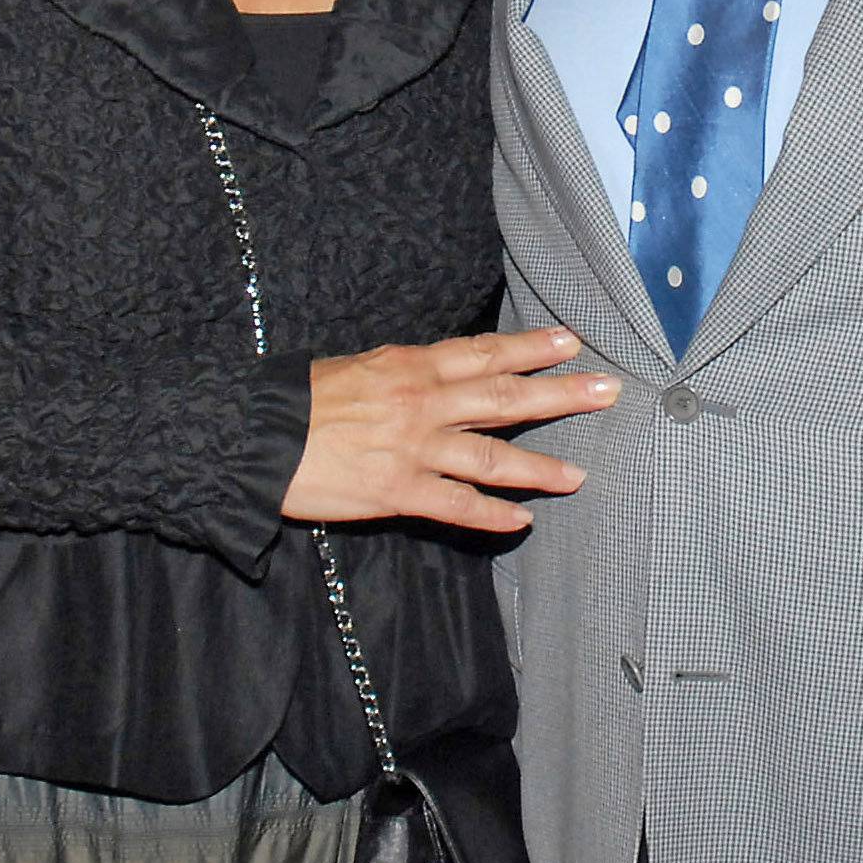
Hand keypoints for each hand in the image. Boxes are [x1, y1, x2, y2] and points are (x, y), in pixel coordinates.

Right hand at [285, 327, 618, 534]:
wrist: (256, 435)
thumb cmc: (301, 399)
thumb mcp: (359, 368)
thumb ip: (404, 374)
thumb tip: (438, 374)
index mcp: (411, 365)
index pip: (483, 352)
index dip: (530, 347)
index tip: (571, 341)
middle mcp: (422, 402)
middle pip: (504, 395)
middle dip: (560, 393)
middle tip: (606, 390)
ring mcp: (414, 448)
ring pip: (492, 455)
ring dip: (540, 466)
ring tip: (579, 475)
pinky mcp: (397, 490)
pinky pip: (456, 504)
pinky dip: (491, 514)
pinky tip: (521, 521)